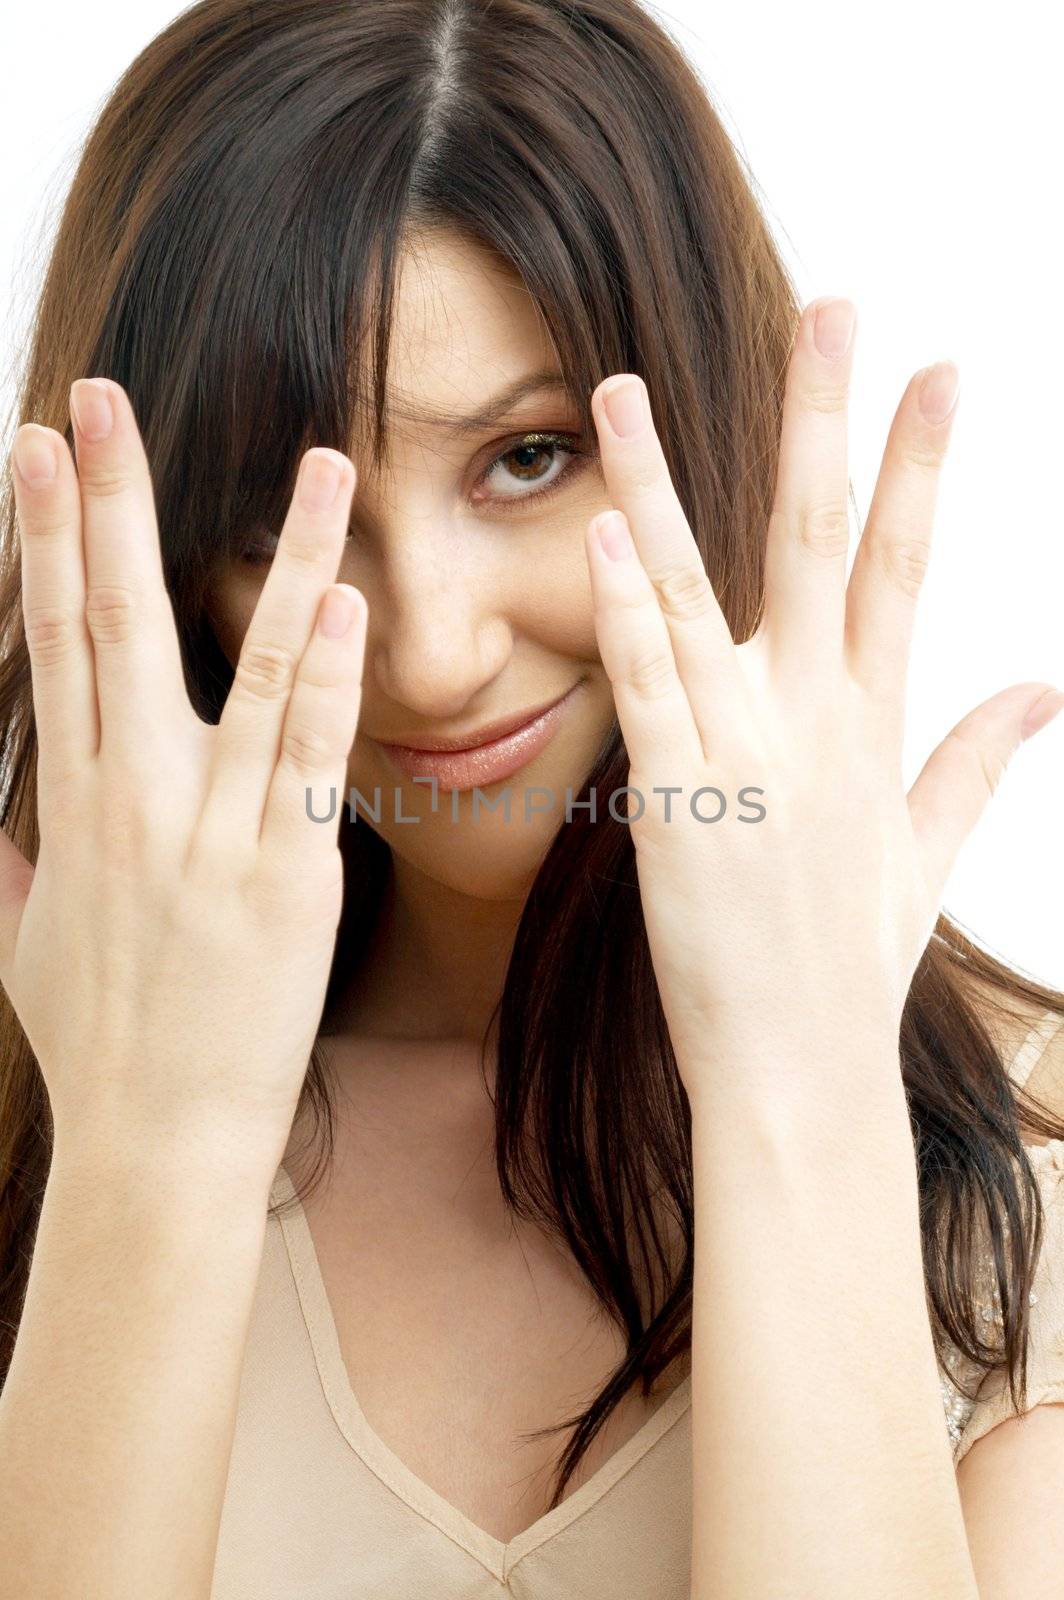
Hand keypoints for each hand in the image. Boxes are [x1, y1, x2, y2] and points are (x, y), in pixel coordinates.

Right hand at [0, 379, 365, 1175]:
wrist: (154, 1142)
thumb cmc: (102, 1048)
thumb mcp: (30, 945)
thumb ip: (20, 869)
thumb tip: (3, 832)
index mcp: (72, 803)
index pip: (53, 640)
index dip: (46, 538)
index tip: (37, 449)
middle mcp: (131, 799)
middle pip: (117, 623)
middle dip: (109, 504)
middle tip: (98, 401)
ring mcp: (211, 831)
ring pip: (250, 666)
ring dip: (285, 557)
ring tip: (321, 463)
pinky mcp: (286, 873)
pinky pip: (312, 757)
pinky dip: (333, 677)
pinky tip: (349, 604)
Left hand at [584, 299, 1062, 1093]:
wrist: (803, 1074)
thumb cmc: (848, 965)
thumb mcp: (925, 855)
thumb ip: (977, 764)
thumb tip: (1043, 688)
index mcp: (872, 726)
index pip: (903, 566)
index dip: (924, 464)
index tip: (942, 368)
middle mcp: (816, 723)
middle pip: (819, 544)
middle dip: (827, 422)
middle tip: (838, 306)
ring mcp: (746, 759)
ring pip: (702, 595)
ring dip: (662, 487)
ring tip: (624, 386)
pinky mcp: (677, 804)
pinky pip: (648, 689)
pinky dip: (627, 611)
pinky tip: (602, 535)